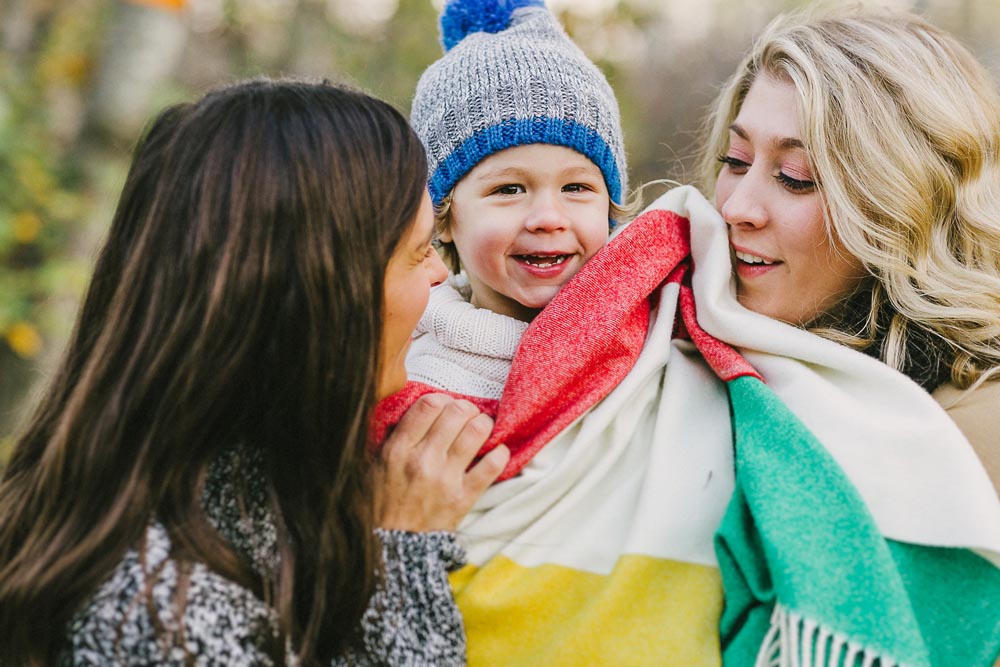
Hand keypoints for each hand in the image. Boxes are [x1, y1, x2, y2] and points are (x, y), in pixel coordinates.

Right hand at [374, 393, 509, 531]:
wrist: (392, 547)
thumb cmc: (381, 502)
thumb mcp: (373, 465)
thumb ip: (391, 436)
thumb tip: (412, 409)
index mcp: (398, 449)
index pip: (428, 405)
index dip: (442, 398)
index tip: (444, 405)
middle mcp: (423, 460)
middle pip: (456, 412)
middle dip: (465, 408)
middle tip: (466, 414)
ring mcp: (445, 479)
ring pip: (477, 431)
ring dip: (483, 424)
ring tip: (481, 427)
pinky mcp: (463, 498)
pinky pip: (491, 466)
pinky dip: (500, 453)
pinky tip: (497, 450)